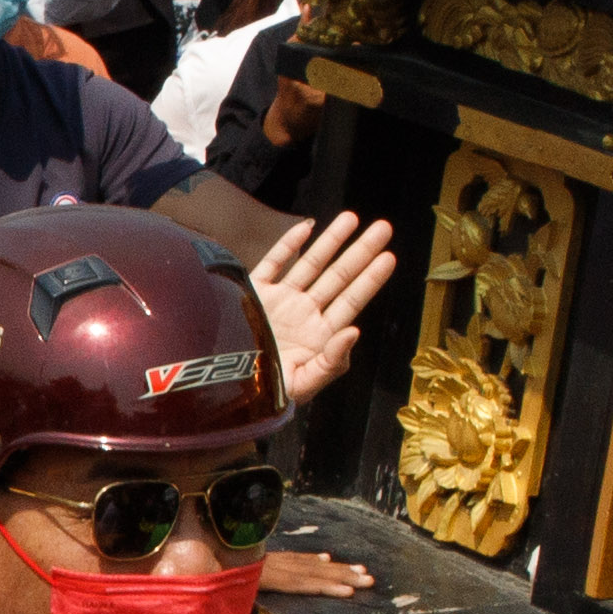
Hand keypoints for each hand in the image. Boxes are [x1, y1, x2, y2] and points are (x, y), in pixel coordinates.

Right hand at [244, 210, 396, 400]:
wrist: (222, 388)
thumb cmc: (266, 395)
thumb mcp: (303, 385)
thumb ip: (331, 362)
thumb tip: (354, 331)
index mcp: (319, 335)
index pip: (351, 301)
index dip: (371, 279)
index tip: (390, 257)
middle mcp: (304, 314)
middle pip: (339, 277)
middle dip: (361, 251)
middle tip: (384, 227)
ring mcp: (280, 301)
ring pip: (310, 265)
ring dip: (332, 241)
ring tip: (353, 217)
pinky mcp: (253, 294)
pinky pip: (275, 263)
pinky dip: (289, 245)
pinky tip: (306, 226)